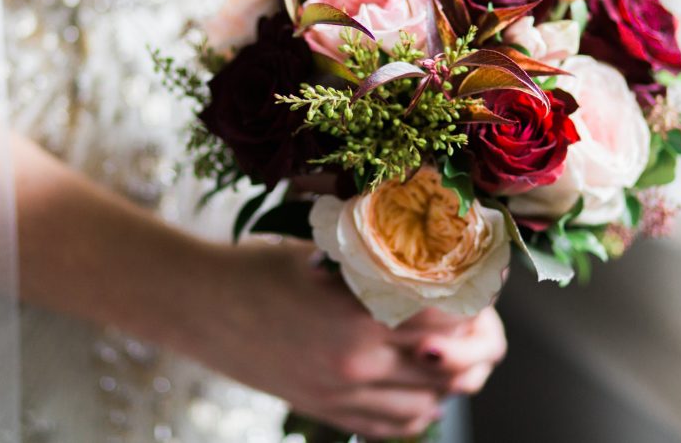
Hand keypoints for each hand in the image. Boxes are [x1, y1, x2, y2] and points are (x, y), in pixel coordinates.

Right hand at [179, 240, 506, 439]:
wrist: (198, 308)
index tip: (482, 283)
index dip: (477, 300)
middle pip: (454, 367)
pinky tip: (422, 384)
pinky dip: (421, 406)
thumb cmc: (257, 269)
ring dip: (454, 378)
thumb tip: (437, 262)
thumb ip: (381, 266)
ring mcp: (343, 395)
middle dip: (480, 344)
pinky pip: (395, 425)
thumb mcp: (323, 254)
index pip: (452, 317)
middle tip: (480, 320)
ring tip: (457, 351)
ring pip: (432, 402)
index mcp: (359, 316)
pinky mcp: (327, 411)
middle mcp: (358, 364)